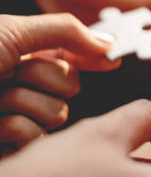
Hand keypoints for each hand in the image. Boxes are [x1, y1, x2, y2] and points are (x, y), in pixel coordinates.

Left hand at [0, 13, 117, 154]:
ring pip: (57, 113)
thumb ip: (64, 30)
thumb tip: (107, 42)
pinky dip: (16, 129)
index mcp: (20, 54)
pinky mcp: (11, 146)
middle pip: (70, 84)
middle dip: (44, 78)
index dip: (93, 56)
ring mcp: (16, 115)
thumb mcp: (11, 30)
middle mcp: (20, 84)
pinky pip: (38, 139)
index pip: (70, 55)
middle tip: (12, 72)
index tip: (114, 59)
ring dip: (25, 103)